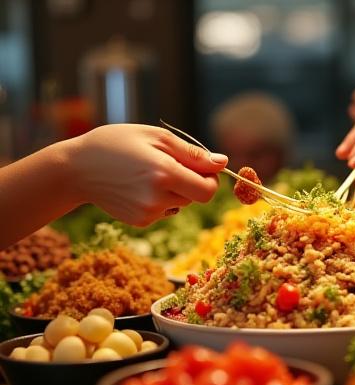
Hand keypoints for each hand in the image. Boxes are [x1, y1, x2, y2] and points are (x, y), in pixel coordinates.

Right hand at [67, 124, 227, 226]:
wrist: (76, 169)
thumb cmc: (117, 144)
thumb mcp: (156, 138)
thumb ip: (193, 153)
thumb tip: (223, 163)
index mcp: (164, 173)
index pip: (208, 190)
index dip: (211, 179)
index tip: (202, 168)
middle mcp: (157, 197)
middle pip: (197, 197)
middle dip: (192, 182)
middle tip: (170, 165)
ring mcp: (148, 213)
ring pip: (182, 204)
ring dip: (176, 190)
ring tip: (149, 174)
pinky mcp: (141, 222)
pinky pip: (166, 211)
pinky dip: (161, 200)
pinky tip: (139, 187)